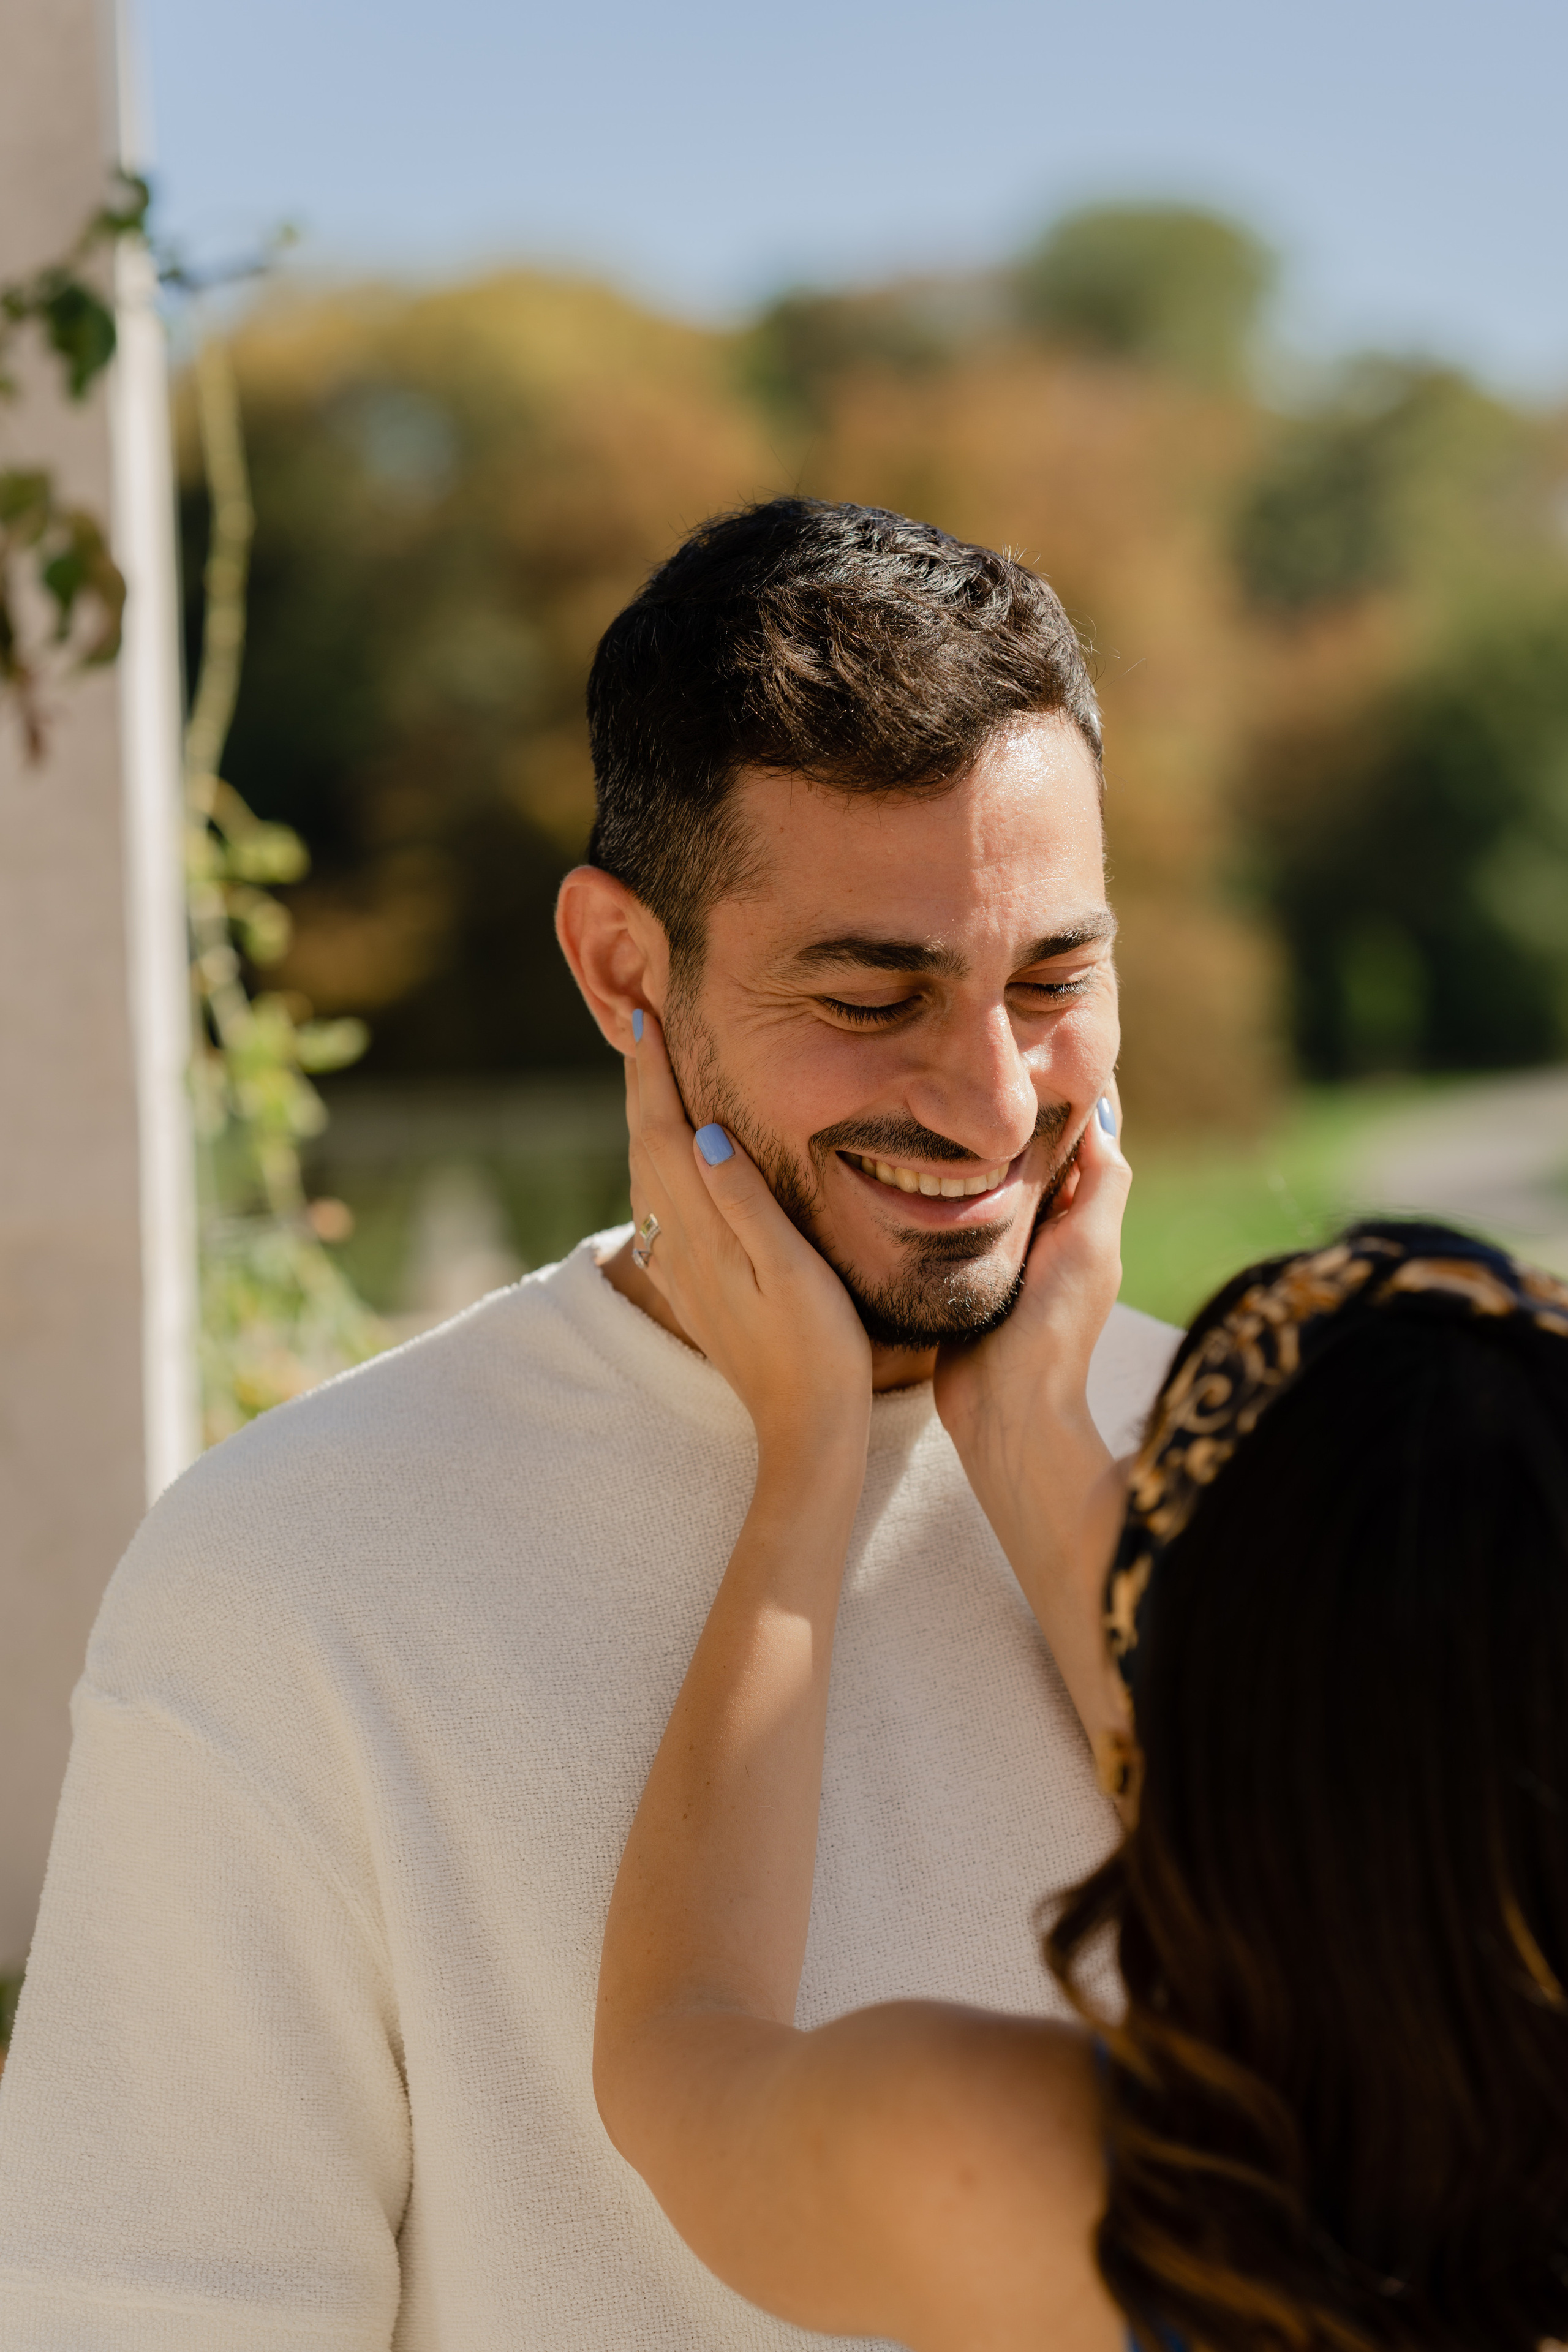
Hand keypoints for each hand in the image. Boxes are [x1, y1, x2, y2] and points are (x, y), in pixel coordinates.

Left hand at [626, 1013, 872, 1461]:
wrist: (806, 1432)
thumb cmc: (818, 1351)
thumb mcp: (792, 1271)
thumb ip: (745, 1201)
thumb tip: (701, 1131)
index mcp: (706, 1232)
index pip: (667, 1131)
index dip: (653, 1072)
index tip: (645, 1014)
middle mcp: (683, 1246)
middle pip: (646, 1146)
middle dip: (639, 1082)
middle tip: (636, 1020)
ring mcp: (686, 1271)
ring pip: (647, 1177)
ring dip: (642, 1119)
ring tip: (645, 1073)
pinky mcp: (697, 1291)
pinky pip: (659, 1212)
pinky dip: (652, 1168)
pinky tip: (661, 1163)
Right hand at [933, 1099, 1129, 1625]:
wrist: (1003, 1411)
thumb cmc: (1053, 1328)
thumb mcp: (1092, 1244)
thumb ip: (1101, 1181)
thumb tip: (1104, 1112)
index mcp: (1083, 1223)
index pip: (1078, 1145)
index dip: (1065, 1098)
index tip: (1038, 1045)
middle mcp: (1047, 1236)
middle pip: (1030, 1160)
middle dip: (1010, 1117)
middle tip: (972, 1062)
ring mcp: (1003, 1259)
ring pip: (988, 1188)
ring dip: (970, 1152)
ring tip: (937, 1098)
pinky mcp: (964, 1279)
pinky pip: (955, 1224)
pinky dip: (941, 1195)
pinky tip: (909, 1163)